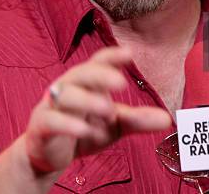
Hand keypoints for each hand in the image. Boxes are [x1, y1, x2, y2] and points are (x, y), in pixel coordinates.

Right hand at [24, 46, 170, 172]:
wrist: (50, 155)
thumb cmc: (83, 129)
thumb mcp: (115, 125)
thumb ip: (138, 120)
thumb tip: (167, 119)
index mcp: (86, 83)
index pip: (98, 62)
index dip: (112, 56)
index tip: (129, 52)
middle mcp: (68, 88)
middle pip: (81, 73)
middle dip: (99, 75)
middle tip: (121, 82)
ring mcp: (52, 106)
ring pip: (66, 95)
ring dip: (88, 101)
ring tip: (109, 110)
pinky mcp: (41, 126)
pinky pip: (52, 120)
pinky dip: (67, 124)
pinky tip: (84, 130)